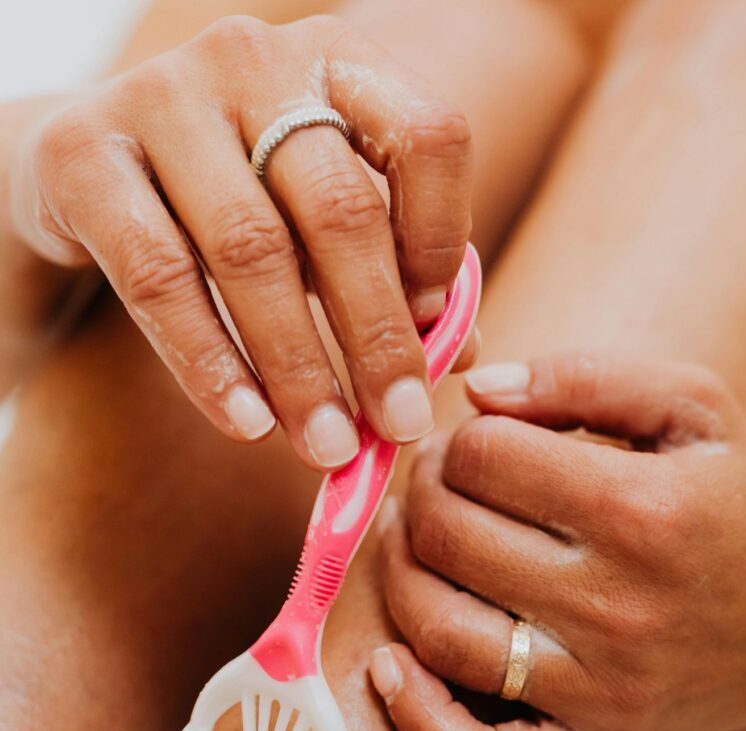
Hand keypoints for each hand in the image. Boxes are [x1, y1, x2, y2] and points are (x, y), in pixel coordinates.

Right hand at [9, 15, 474, 467]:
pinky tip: (248, 424)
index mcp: (336, 61)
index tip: (437, 332)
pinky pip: (159, 277)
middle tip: (398, 427)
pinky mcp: (81, 154)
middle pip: (339, 211)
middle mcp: (252, 59)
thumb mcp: (320, 221)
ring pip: (251, 250)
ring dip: (298, 368)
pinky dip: (210, 363)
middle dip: (377, 337)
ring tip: (326, 446)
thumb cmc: (235, 199)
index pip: (427, 136)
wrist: (89, 172)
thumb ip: (393, 273)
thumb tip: (454, 357)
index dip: (442, 242)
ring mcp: (161, 96)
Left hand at [370, 351, 745, 730]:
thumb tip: (478, 392)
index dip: (457, 441)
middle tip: (430, 487)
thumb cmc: (737, 504)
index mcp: (642, 511)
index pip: (485, 459)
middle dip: (419, 497)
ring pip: (444, 635)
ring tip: (405, 546)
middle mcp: (618, 606)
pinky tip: (391, 669)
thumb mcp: (694, 410)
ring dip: (397, 579)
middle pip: (450, 539)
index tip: (468, 447)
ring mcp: (603, 690)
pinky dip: (420, 723)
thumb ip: (587, 378)